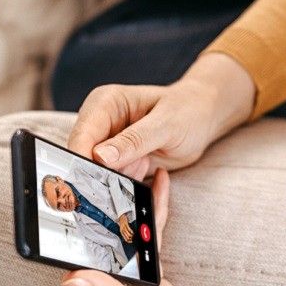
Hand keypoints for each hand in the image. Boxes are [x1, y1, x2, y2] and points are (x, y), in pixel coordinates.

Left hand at [60, 168, 244, 285]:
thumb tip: (69, 279)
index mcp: (94, 285)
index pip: (75, 243)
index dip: (68, 212)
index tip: (65, 180)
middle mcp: (104, 275)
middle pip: (98, 227)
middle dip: (98, 194)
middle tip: (101, 158)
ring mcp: (126, 270)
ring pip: (124, 223)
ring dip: (128, 195)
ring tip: (133, 162)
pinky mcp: (148, 267)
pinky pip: (148, 231)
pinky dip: (154, 208)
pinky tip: (160, 186)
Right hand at [65, 52, 255, 180]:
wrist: (203, 117)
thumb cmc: (188, 111)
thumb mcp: (166, 125)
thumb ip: (134, 141)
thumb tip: (100, 158)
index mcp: (105, 103)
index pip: (81, 135)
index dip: (81, 161)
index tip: (89, 183)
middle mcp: (101, 122)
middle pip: (82, 157)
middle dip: (100, 175)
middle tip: (125, 181)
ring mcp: (108, 144)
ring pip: (96, 173)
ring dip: (117, 180)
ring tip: (146, 165)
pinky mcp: (117, 160)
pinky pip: (113, 179)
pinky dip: (128, 183)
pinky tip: (148, 169)